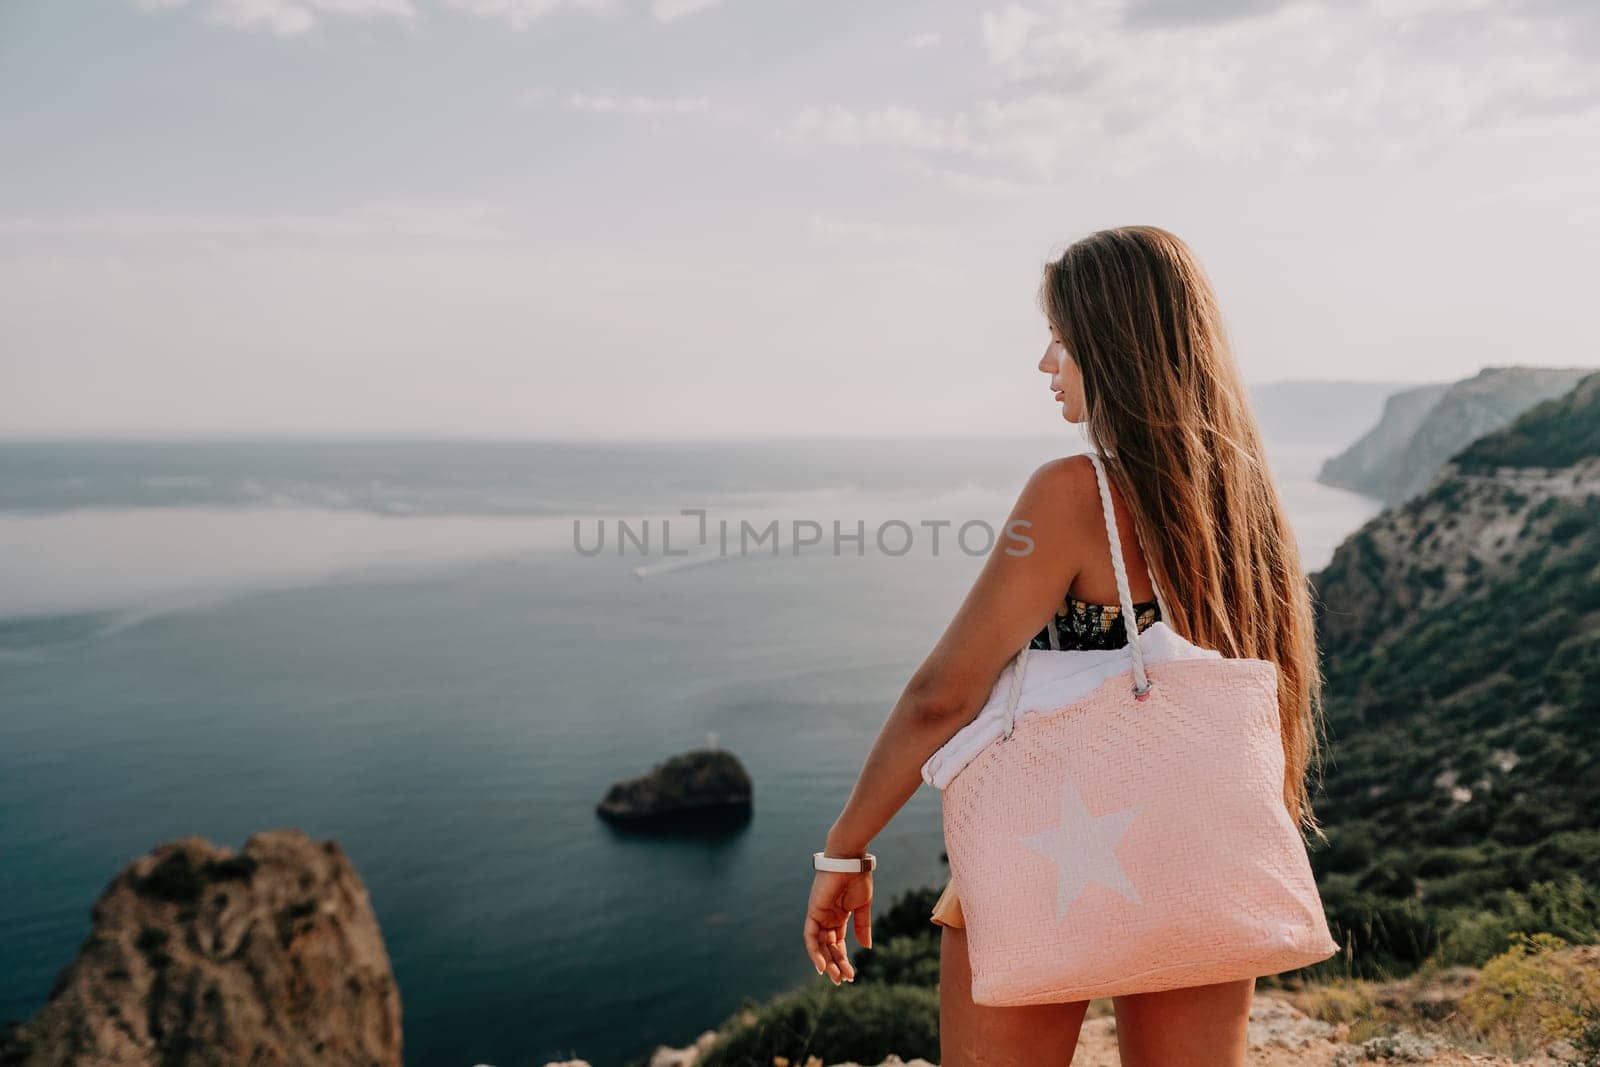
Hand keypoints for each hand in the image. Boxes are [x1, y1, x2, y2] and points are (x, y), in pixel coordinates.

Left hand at [802, 868, 871, 984]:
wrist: (850, 860)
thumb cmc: (858, 878)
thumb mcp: (863, 906)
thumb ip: (863, 926)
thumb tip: (867, 948)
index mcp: (839, 917)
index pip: (839, 944)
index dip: (843, 960)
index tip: (851, 976)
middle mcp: (827, 918)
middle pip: (829, 947)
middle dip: (835, 965)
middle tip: (842, 981)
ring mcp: (819, 915)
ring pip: (819, 945)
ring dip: (826, 962)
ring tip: (835, 977)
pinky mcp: (813, 911)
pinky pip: (810, 936)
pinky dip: (814, 951)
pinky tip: (821, 965)